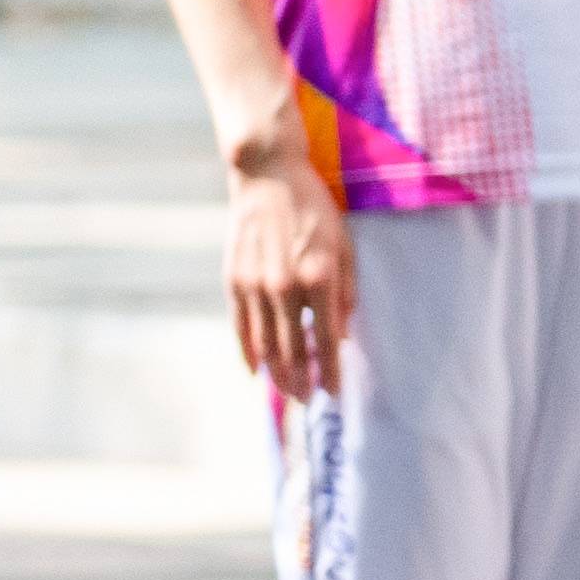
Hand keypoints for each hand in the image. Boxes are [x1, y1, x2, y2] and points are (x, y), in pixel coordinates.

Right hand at [224, 122, 353, 403]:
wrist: (269, 177)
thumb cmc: (315, 210)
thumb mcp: (345, 246)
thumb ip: (345, 293)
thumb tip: (341, 336)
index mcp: (319, 278)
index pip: (326, 341)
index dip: (329, 372)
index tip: (334, 393)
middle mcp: (285, 287)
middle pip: (292, 352)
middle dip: (301, 383)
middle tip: (308, 402)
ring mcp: (255, 285)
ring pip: (264, 346)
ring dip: (276, 375)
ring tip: (288, 392)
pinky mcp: (234, 280)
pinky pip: (241, 328)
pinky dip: (248, 353)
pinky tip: (256, 371)